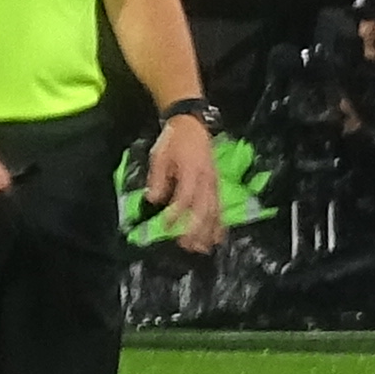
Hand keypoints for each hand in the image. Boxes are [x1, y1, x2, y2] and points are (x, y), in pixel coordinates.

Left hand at [139, 111, 225, 253]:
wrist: (192, 124)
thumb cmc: (174, 140)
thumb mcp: (160, 155)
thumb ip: (157, 178)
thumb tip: (153, 200)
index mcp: (192, 170)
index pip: (185, 197)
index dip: (176, 214)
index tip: (165, 226)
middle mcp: (207, 179)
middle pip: (203, 209)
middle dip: (195, 229)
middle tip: (185, 246)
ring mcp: (214, 183)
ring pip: (214, 212)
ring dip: (208, 232)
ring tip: (200, 249)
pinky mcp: (217, 186)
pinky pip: (220, 208)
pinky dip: (219, 225)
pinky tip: (217, 239)